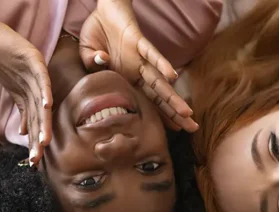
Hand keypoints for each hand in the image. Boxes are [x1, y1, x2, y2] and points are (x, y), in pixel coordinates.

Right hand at [0, 21, 51, 164]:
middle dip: (40, 139)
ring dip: (43, 122)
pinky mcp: (34, 61)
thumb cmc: (4, 62)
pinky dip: (44, 93)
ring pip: (42, 103)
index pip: (35, 123)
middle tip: (38, 159)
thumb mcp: (13, 90)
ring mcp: (37, 75)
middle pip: (40, 117)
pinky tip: (47, 106)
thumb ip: (22, 110)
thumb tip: (24, 133)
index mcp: (34, 96)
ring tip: (44, 141)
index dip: (35, 143)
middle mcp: (38, 88)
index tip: (34, 162)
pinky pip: (41, 80)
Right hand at [79, 0, 197, 131]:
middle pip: (158, 96)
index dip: (159, 116)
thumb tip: (101, 62)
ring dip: (171, 96)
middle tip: (192, 128)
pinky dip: (161, 64)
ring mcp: (139, 58)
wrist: (103, 9)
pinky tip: (172, 76)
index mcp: (126, 79)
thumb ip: (91, 64)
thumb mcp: (86, 54)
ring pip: (158, 81)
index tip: (175, 131)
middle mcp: (136, 72)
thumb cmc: (97, 35)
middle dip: (174, 113)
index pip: (145, 102)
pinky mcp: (138, 41)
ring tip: (186, 112)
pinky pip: (151, 54)